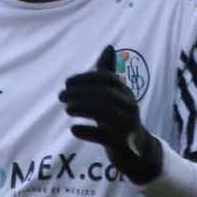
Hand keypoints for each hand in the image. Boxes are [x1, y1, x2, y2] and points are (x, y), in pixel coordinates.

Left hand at [60, 44, 162, 183]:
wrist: (136, 149)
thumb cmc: (119, 116)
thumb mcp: (114, 94)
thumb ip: (108, 73)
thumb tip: (108, 47)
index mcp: (125, 93)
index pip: (106, 79)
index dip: (86, 78)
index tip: (67, 82)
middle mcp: (129, 106)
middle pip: (105, 95)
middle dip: (80, 93)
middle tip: (60, 96)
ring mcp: (126, 125)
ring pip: (106, 114)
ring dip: (84, 109)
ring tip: (67, 109)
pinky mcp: (121, 143)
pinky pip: (104, 137)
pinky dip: (88, 132)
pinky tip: (74, 129)